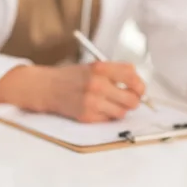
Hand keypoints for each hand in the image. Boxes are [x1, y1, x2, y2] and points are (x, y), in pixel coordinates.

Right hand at [0, 62, 145, 122]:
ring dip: (119, 110)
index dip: (140, 85)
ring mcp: (92, 101)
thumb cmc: (70, 77)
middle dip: (133, 101)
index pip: (133, 76)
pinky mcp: (86, 115)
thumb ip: (115, 72)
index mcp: (100, 68)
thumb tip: (138, 86)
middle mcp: (97, 84)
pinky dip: (106, 116)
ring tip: (109, 104)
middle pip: (132, 99)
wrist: (46, 87)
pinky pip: (108, 120)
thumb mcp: (92, 66)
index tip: (139, 89)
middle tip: (128, 100)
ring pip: (122, 112)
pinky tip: (97, 108)